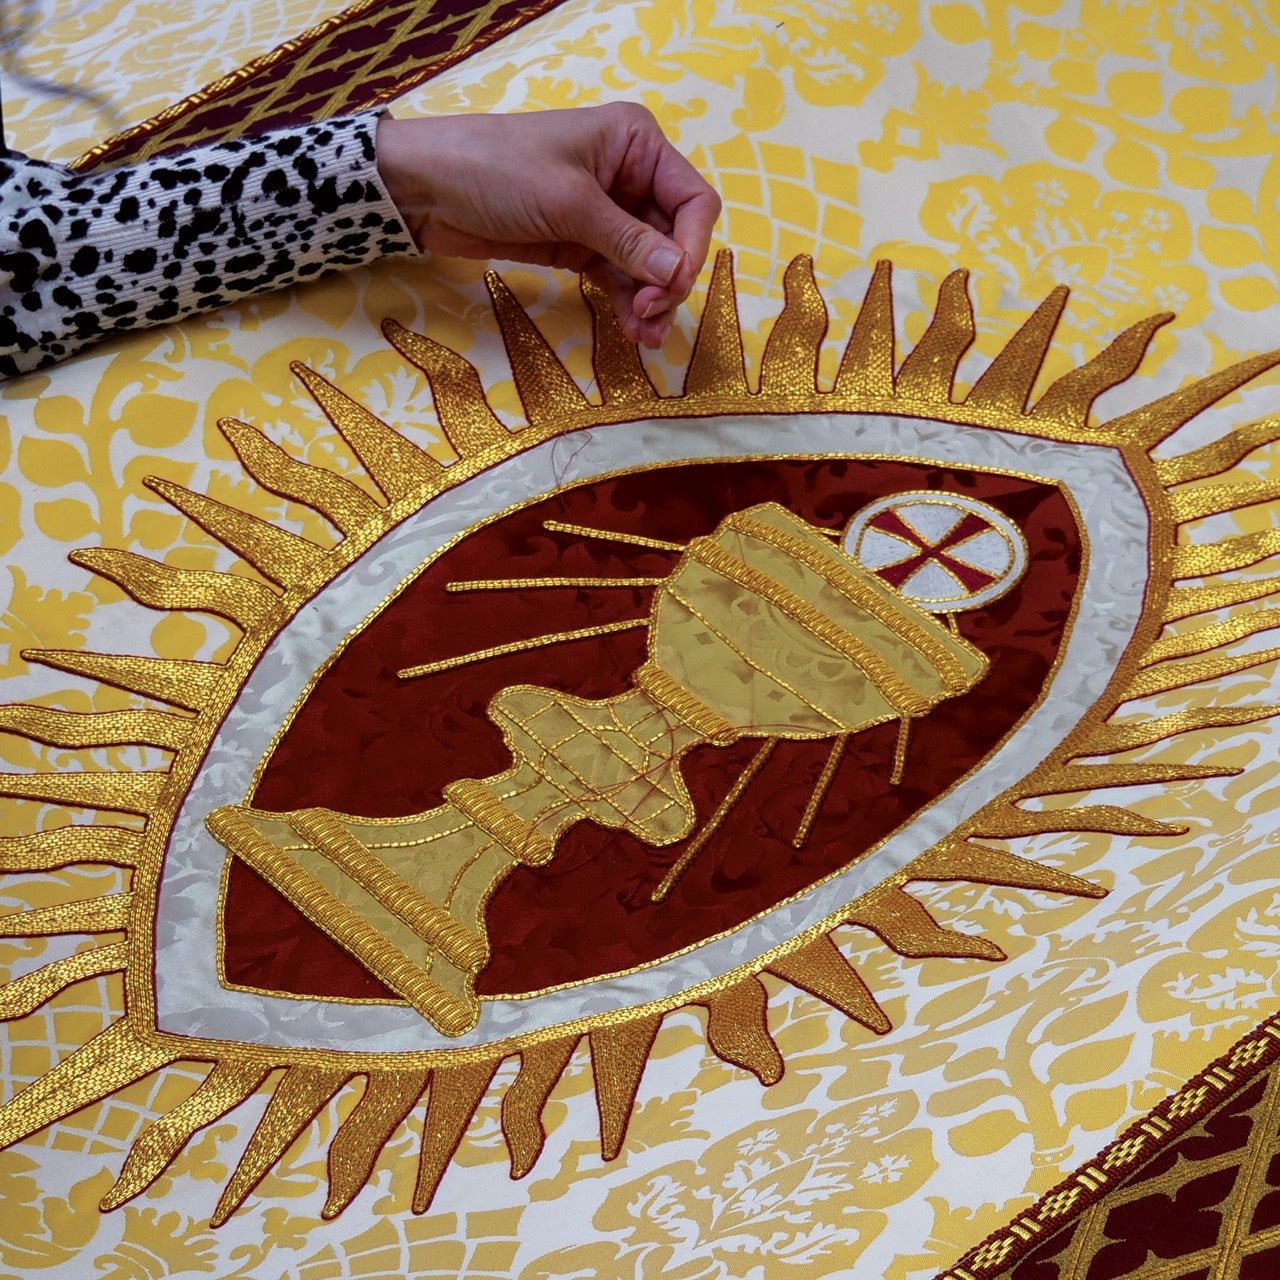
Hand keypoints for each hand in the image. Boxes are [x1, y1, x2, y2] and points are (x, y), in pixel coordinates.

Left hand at [375, 103, 720, 347]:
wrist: (425, 188)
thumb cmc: (497, 171)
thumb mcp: (568, 202)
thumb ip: (626, 240)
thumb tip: (677, 273)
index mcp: (636, 144)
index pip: (692, 200)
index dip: (690, 247)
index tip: (670, 287)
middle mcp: (629, 175)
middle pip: (674, 237)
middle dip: (668, 279)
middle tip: (650, 315)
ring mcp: (606, 213)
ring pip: (649, 264)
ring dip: (650, 300)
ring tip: (643, 336)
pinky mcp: (581, 244)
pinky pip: (619, 277)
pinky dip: (626, 302)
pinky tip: (630, 329)